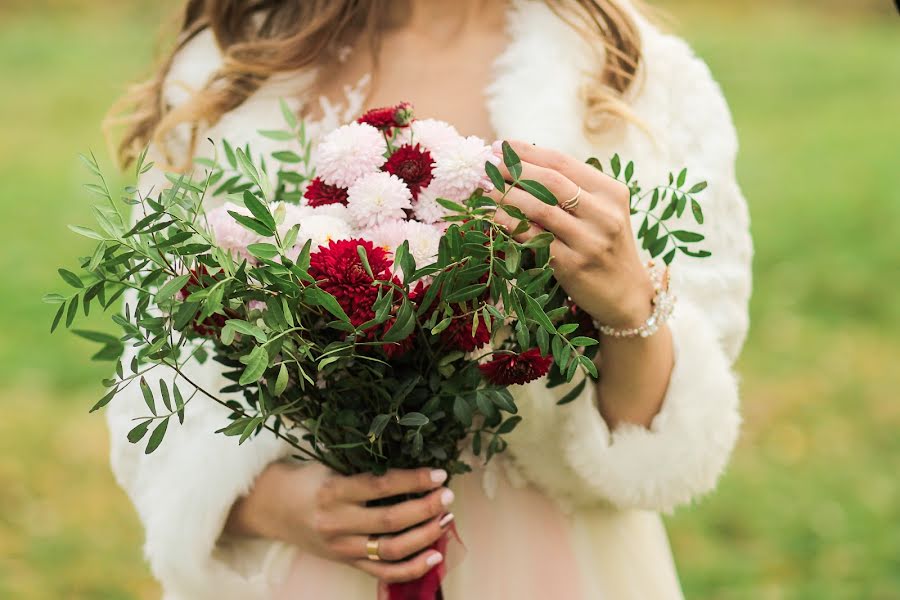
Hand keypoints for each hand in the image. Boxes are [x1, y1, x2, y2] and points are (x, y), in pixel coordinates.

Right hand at [226, 462, 454, 582]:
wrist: (270, 508)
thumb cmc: (305, 480)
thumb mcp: (329, 466)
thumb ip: (363, 471)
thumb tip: (411, 468)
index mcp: (333, 492)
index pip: (381, 487)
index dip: (414, 480)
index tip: (438, 473)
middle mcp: (337, 523)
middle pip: (390, 521)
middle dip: (425, 508)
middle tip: (447, 495)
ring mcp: (342, 548)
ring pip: (391, 550)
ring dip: (425, 536)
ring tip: (445, 519)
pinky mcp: (346, 563)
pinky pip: (383, 573)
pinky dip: (412, 568)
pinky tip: (434, 556)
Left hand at [489, 140, 653, 328]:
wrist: (627, 294)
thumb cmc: (607, 246)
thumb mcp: (603, 211)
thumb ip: (573, 189)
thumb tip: (524, 163)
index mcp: (612, 192)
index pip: (563, 162)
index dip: (527, 152)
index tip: (501, 147)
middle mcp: (604, 214)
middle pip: (550, 181)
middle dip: (514, 171)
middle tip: (489, 167)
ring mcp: (589, 241)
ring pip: (540, 209)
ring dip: (508, 196)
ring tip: (488, 191)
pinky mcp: (573, 265)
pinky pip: (535, 239)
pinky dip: (512, 225)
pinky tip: (496, 218)